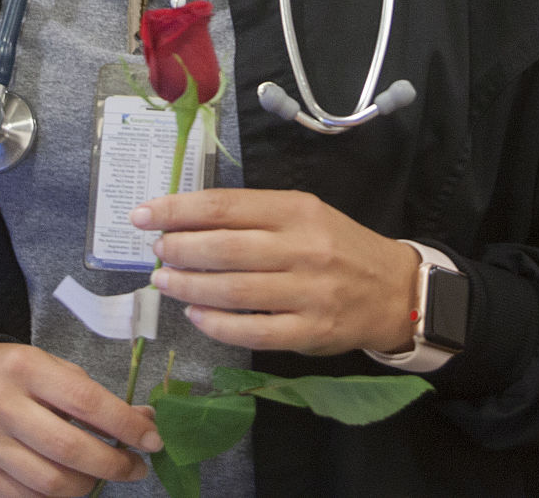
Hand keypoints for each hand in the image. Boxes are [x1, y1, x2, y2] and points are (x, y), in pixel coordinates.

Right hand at [0, 343, 159, 497]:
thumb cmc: (12, 372)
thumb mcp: (50, 367)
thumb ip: (93, 394)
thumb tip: (144, 421)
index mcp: (25, 368)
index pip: (85, 401)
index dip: (125, 425)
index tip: (152, 439)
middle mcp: (1, 405)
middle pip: (69, 448)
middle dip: (113, 464)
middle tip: (136, 466)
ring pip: (50, 482)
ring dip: (88, 485)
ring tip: (101, 474)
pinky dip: (58, 497)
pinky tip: (70, 483)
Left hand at [133, 188, 418, 356]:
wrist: (394, 290)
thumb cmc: (336, 246)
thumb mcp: (301, 214)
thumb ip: (251, 217)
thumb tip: (184, 222)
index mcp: (295, 209)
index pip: (224, 206)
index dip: (177, 211)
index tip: (144, 216)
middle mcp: (303, 247)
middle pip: (224, 249)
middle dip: (179, 251)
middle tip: (156, 253)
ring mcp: (309, 292)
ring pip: (234, 290)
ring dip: (189, 287)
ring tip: (165, 282)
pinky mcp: (311, 332)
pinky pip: (253, 331)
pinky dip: (217, 324)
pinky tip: (196, 315)